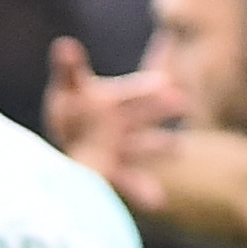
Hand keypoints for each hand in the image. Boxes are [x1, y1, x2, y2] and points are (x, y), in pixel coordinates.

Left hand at [44, 37, 186, 209]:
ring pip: (142, 146)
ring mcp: (120, 147)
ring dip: (159, 146)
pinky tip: (158, 202)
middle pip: (142, 115)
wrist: (73, 136)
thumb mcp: (69, 89)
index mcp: (114, 101)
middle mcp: (122, 123)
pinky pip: (129, 180)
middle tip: (182, 102)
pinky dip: (143, 191)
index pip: (130, 92)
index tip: (163, 82)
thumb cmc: (75, 108)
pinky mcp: (113, 170)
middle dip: (158, 109)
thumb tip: (65, 45)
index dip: (145, 87)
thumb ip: (69, 69)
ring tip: (179, 147)